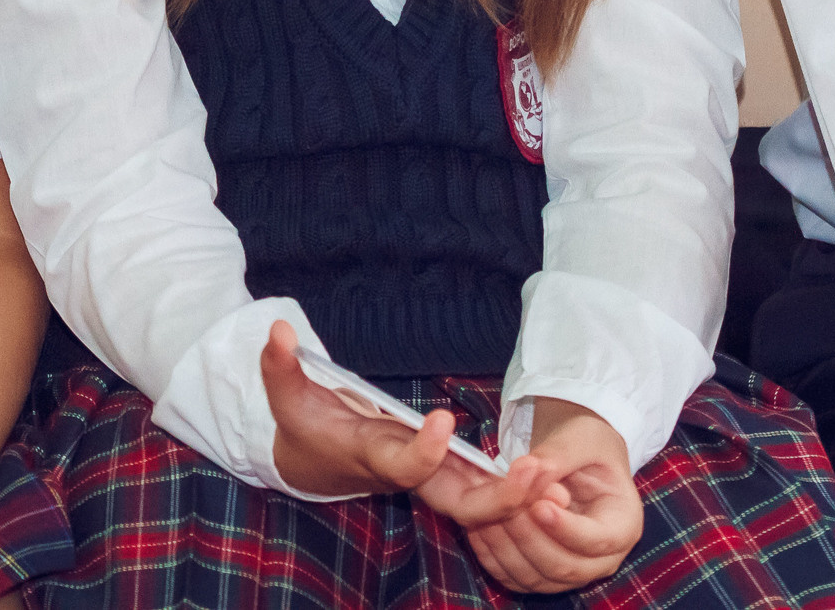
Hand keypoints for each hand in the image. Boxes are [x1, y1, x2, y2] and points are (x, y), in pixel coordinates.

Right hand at [259, 323, 555, 521]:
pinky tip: (553, 475)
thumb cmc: (306, 427)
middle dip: (499, 499)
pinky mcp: (445, 474)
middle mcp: (410, 475)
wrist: (315, 464)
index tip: (444, 420)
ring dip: (519, 496)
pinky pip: (486, 493)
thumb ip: (279, 366)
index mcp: (375, 456)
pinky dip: (517, 491)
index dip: (424, 451)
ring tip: (556, 474)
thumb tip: (279, 329)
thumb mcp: (287, 396)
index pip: (405, 465)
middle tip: (538, 472)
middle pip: (458, 505)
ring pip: (480, 505)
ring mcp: (431, 479)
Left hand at [460, 403, 643, 593]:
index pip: (597, 540)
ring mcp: (573, 571)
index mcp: (623, 524)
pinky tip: (479, 526)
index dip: (566, 528)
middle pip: (565, 567)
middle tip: (506, 507)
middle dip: (530, 539)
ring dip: (507, 549)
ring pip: (537, 578)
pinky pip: (516, 578)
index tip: (537, 506)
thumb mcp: (581, 438)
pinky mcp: (543, 574)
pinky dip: (494, 558)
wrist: (578, 458)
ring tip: (487, 512)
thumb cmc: (588, 446)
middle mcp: (602, 558)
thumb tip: (528, 470)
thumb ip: (558, 455)